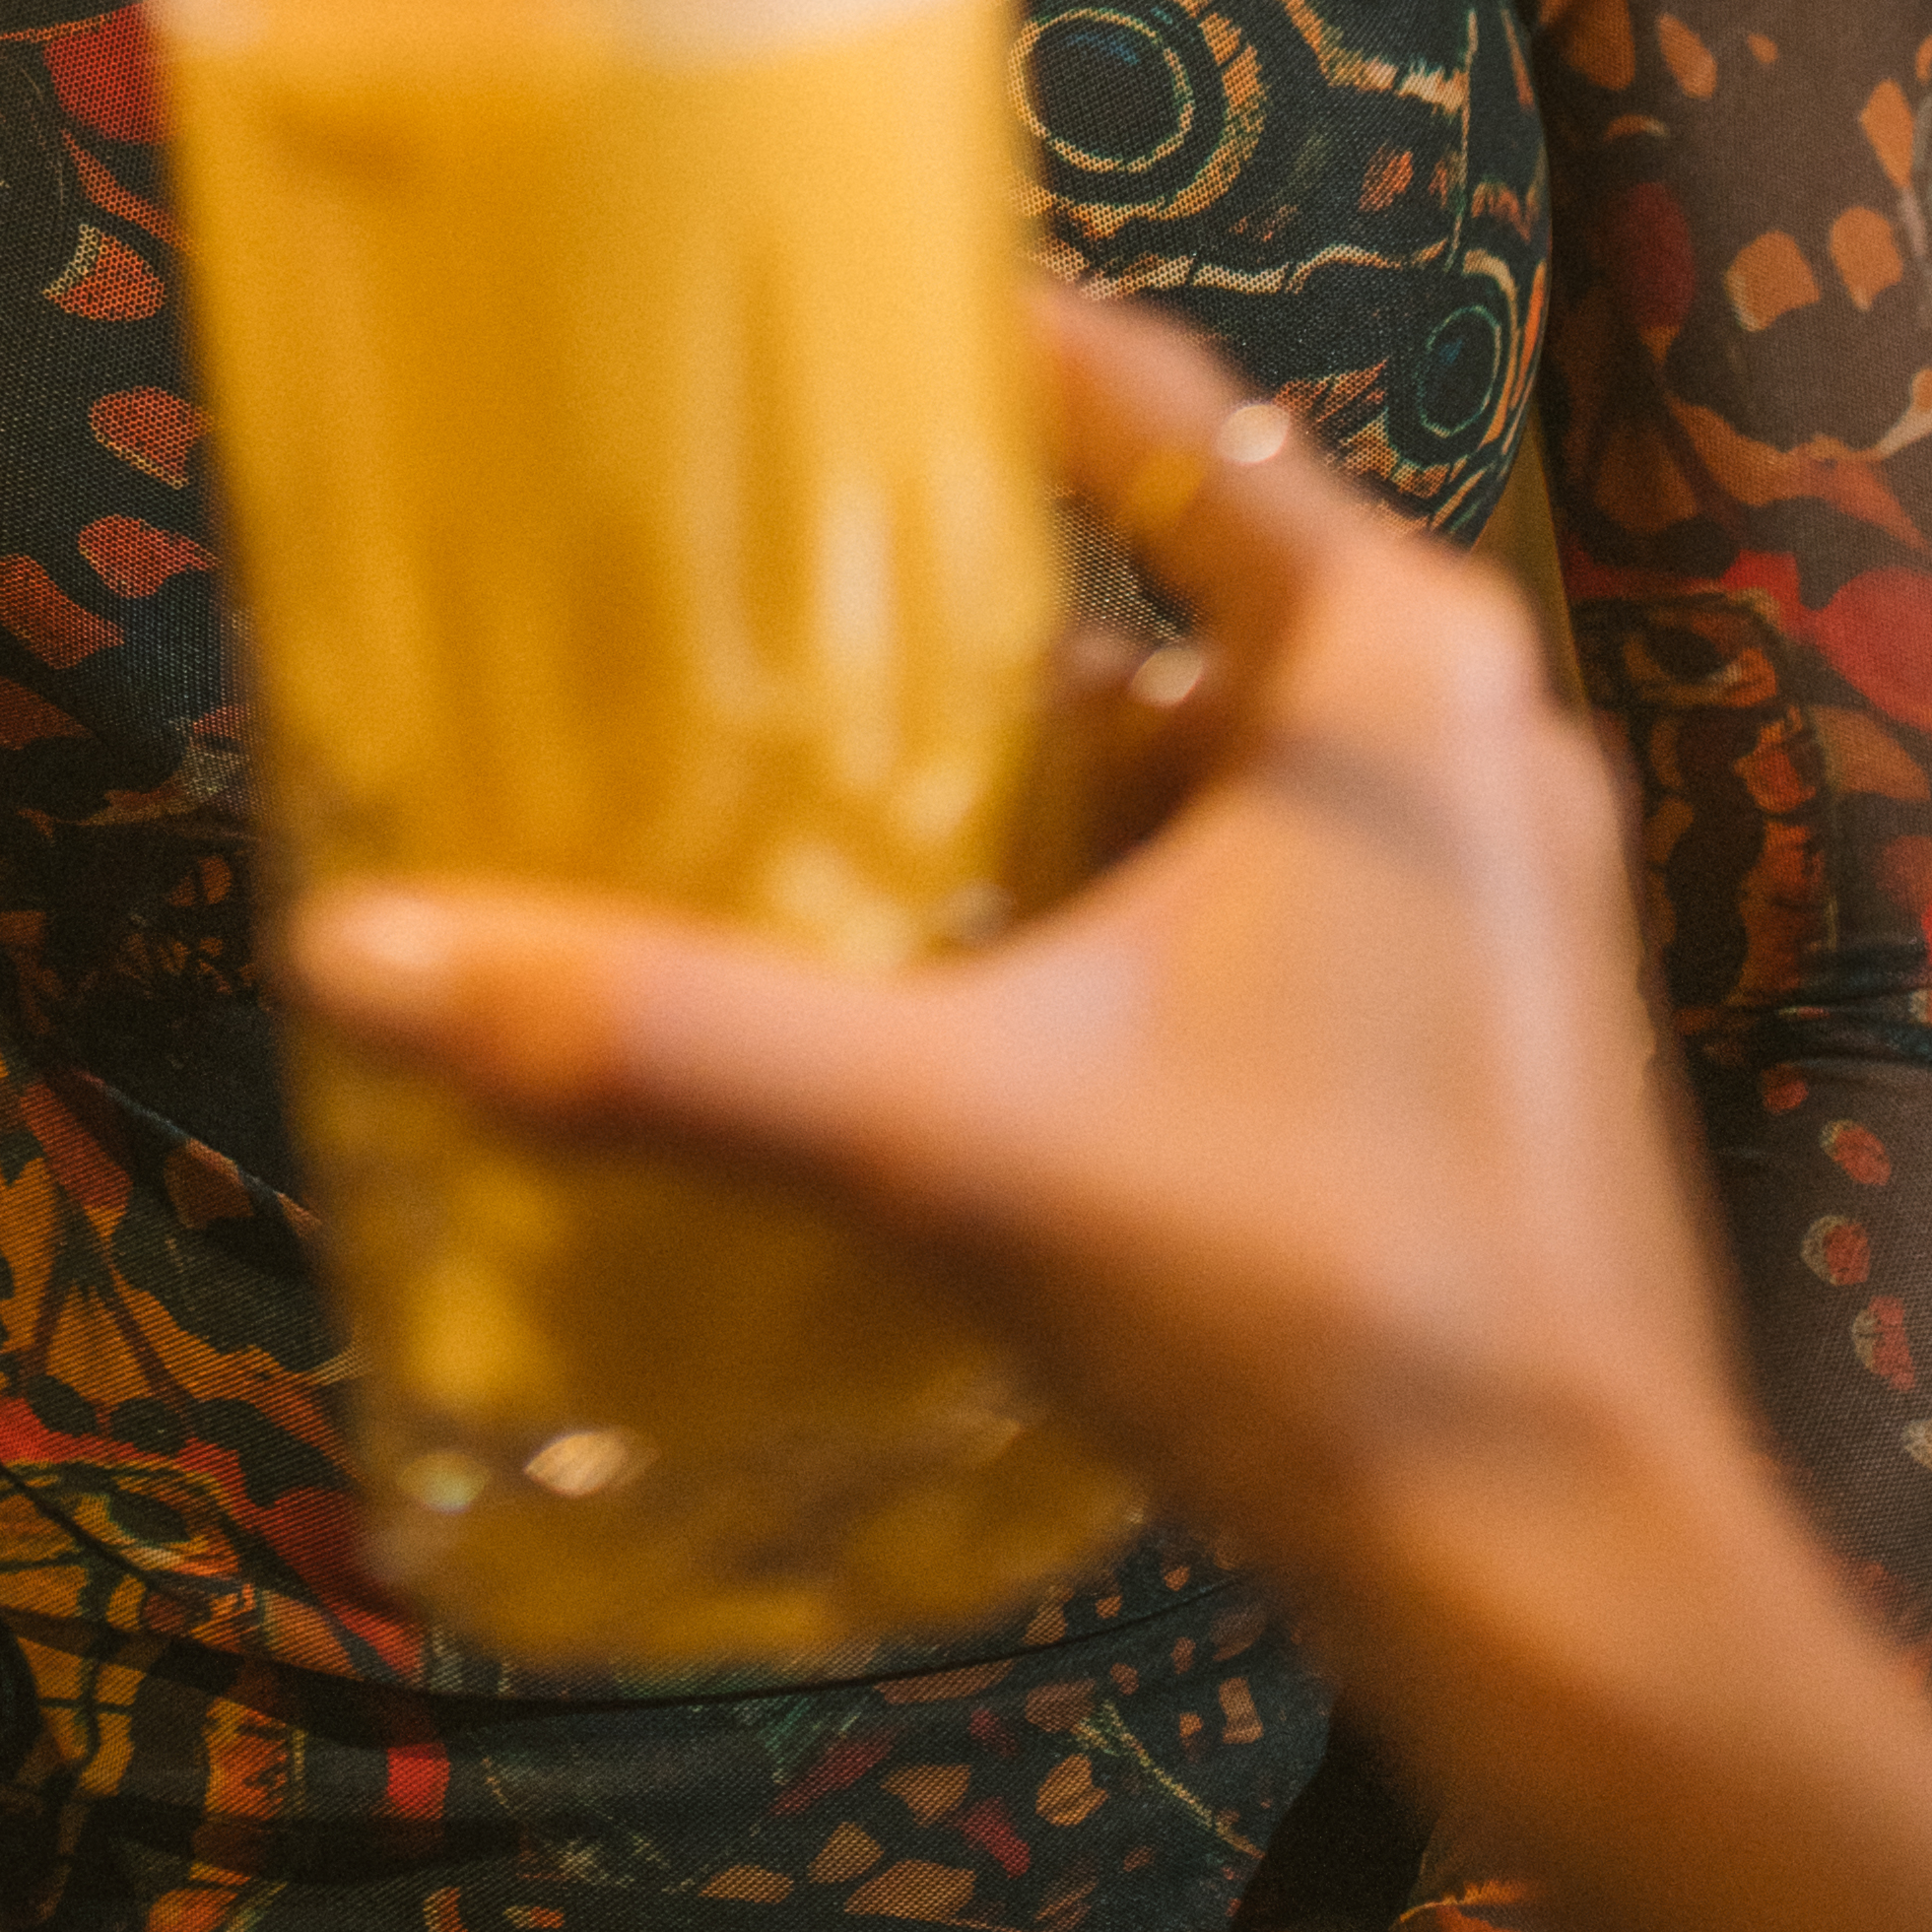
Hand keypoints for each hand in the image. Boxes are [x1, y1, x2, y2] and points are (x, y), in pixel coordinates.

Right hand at [287, 292, 1763, 1777]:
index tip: (793, 336)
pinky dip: (1120, 905)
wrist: (1579, 1595)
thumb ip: (662, 1037)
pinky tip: (969, 995)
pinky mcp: (1490, 1027)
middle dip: (960, 617)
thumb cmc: (1315, 1299)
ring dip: (1038, 787)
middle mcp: (1469, 730)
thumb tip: (353, 949)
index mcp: (1392, 658)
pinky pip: (1268, 886)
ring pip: (1212, 761)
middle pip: (1164, 594)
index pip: (1153, 410)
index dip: (972, 353)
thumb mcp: (952, 1136)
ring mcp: (1502, 888)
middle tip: (743, 614)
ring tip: (822, 808)